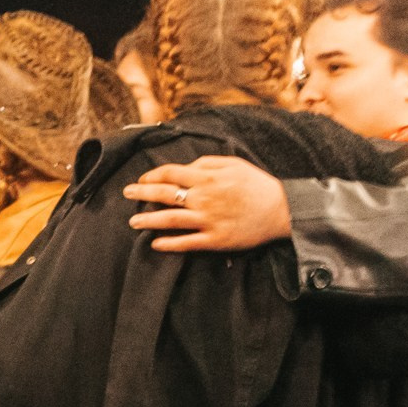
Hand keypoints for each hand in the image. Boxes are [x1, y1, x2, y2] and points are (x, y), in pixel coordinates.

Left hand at [123, 156, 291, 251]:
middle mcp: (204, 198)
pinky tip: (155, 243)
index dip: (153, 176)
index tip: (143, 179)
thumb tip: (184, 167)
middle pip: (165, 195)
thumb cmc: (256, 184)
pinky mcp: (215, 240)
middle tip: (126, 194)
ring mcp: (209, 220)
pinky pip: (187, 243)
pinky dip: (169, 243)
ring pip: (171, 220)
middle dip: (142, 194)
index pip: (171, 173)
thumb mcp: (233, 164)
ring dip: (148, 221)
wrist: (281, 210)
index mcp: (208, 177)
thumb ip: (206, 163)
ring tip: (133, 222)